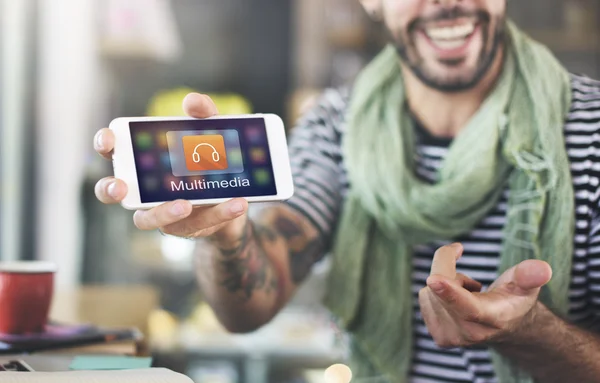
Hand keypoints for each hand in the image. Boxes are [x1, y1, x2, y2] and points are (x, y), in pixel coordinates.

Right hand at [93, 93, 247, 243]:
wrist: (238, 194)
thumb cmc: (211, 159)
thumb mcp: (213, 132)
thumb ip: (204, 115)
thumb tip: (192, 101)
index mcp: (143, 161)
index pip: (113, 151)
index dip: (105, 144)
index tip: (110, 140)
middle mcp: (143, 188)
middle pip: (112, 192)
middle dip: (110, 189)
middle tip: (120, 187)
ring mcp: (162, 211)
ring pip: (146, 219)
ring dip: (162, 212)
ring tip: (187, 203)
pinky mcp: (187, 227)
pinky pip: (200, 223)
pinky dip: (221, 212)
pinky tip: (238, 203)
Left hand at [419, 243, 552, 347]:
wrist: (507, 326)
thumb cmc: (514, 299)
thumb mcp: (526, 284)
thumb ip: (530, 275)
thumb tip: (542, 269)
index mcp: (493, 318)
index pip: (468, 306)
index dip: (449, 291)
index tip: (433, 279)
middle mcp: (470, 333)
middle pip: (440, 287)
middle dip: (449, 267)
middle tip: (472, 279)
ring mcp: (451, 338)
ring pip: (430, 290)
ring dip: (445, 282)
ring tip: (469, 294)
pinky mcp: (438, 336)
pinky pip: (424, 297)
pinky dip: (437, 292)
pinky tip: (456, 301)